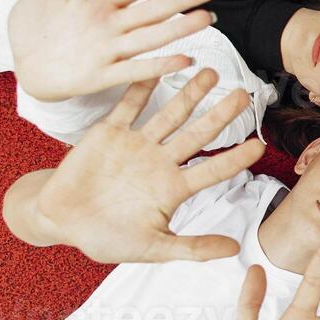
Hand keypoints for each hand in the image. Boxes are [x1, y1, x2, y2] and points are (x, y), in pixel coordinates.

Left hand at [8, 0, 217, 101]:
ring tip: (207, 18)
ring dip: (179, 29)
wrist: (20, 61)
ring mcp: (109, 50)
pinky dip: (158, 66)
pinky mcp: (100, 76)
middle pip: (154, 9)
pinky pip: (133, 71)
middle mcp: (112, 24)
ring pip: (150, 37)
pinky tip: (184, 59)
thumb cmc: (35, 23)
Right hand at [31, 69, 265, 261]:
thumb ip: (192, 248)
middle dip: (220, 114)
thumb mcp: (152, 248)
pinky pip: (129, 105)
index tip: (259, 146)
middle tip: (244, 95)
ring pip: (170, 114)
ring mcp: (137, 144)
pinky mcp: (110, 132)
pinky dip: (142, 87)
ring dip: (190, 94)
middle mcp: (160, 162)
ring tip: (211, 72)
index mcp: (173, 188)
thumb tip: (234, 250)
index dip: (235, 159)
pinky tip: (159, 68)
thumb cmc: (105, 238)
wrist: (60, 221)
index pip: (212, 170)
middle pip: (197, 134)